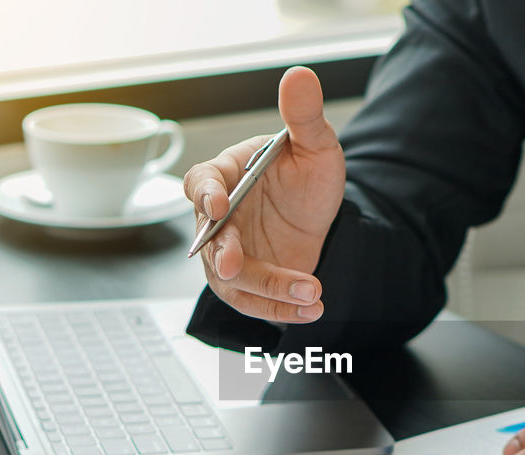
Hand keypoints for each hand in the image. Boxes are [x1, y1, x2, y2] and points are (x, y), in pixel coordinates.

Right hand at [183, 66, 344, 322]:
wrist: (323, 213)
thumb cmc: (306, 173)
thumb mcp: (315, 145)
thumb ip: (305, 117)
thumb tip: (300, 76)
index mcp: (224, 175)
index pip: (200, 182)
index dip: (205, 195)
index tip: (217, 206)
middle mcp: (219, 220)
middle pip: (209, 242)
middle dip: (222, 256)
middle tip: (234, 265)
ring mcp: (230, 255)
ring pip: (233, 281)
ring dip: (268, 290)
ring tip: (310, 291)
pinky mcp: (250, 284)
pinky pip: (257, 302)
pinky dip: (284, 309)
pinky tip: (312, 307)